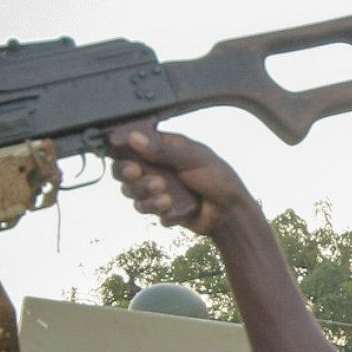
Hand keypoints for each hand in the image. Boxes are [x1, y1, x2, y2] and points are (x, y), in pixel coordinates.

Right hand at [110, 127, 254, 236]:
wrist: (230, 213)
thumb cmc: (218, 178)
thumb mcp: (193, 159)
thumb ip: (163, 151)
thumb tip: (133, 138)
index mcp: (164, 148)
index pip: (133, 146)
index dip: (122, 151)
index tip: (122, 156)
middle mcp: (157, 168)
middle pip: (125, 171)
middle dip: (129, 175)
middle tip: (136, 173)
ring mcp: (158, 189)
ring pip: (133, 192)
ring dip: (144, 194)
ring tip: (165, 197)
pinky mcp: (161, 209)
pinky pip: (147, 210)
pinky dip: (158, 210)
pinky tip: (172, 209)